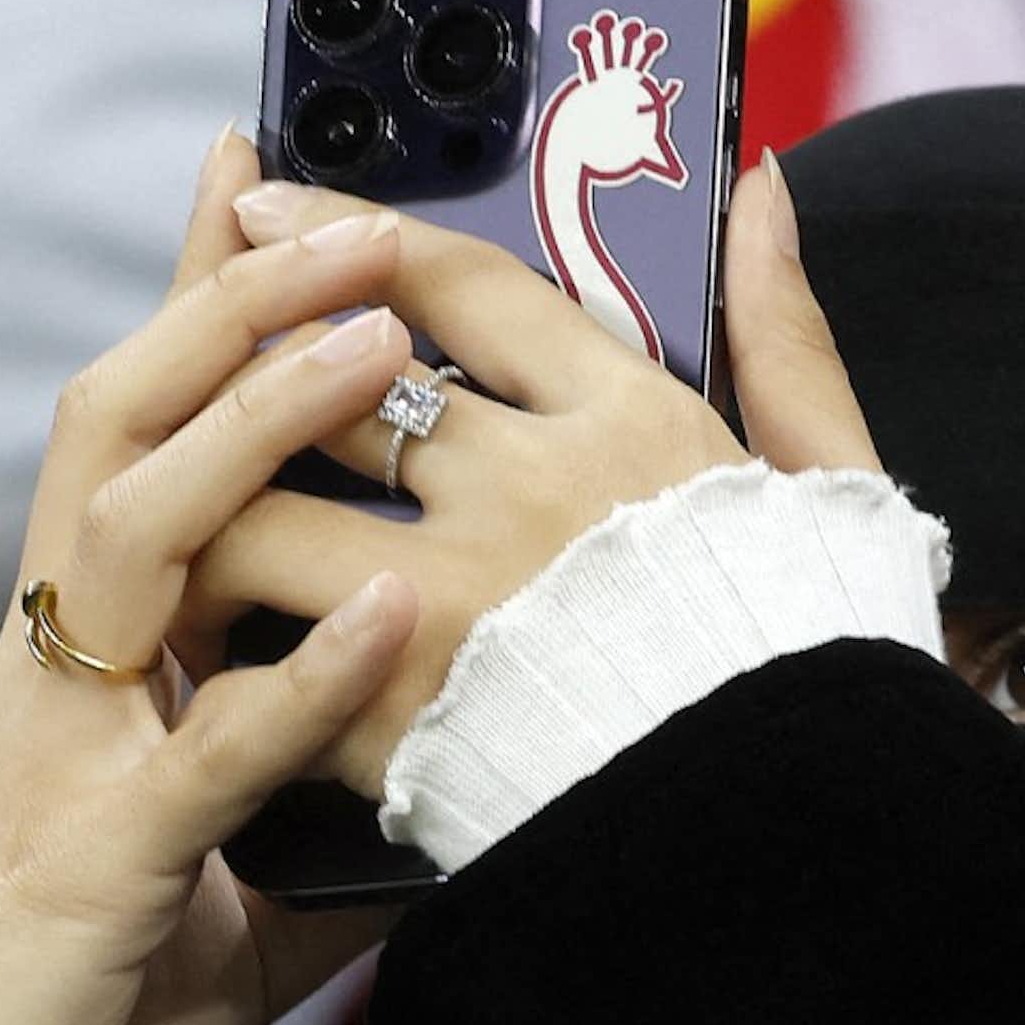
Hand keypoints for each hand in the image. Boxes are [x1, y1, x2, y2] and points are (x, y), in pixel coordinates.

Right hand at [0, 130, 427, 1024]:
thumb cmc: (114, 954)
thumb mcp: (235, 818)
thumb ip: (327, 748)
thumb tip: (451, 716)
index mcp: (109, 624)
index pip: (153, 420)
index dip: (196, 293)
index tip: (262, 176)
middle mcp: (77, 645)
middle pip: (129, 422)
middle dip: (230, 306)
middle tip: (342, 213)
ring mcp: (83, 735)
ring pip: (141, 530)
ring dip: (255, 428)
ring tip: (366, 343)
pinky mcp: (109, 846)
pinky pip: (208, 743)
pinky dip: (297, 674)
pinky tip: (379, 611)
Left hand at [195, 151, 878, 793]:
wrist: (792, 838)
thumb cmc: (814, 662)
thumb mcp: (827, 482)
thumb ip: (783, 334)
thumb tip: (759, 186)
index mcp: (629, 425)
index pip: (464, 287)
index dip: (353, 235)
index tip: (270, 210)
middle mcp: (526, 496)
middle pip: (335, 392)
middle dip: (254, 378)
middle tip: (201, 379)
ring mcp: (451, 607)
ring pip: (264, 520)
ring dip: (220, 522)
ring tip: (197, 535)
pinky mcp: (399, 719)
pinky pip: (270, 669)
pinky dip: (240, 663)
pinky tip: (224, 663)